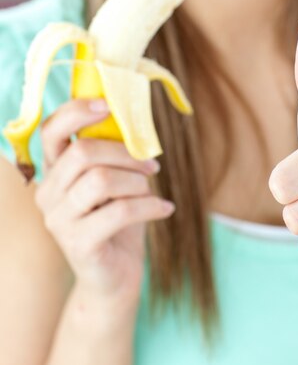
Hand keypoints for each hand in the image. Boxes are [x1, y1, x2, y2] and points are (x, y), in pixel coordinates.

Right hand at [34, 98, 174, 305]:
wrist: (116, 275)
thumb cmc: (118, 218)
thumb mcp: (116, 179)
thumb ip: (114, 152)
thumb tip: (134, 118)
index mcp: (54, 170)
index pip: (51, 130)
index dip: (77, 112)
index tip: (108, 106)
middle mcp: (47, 193)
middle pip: (82, 152)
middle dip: (125, 152)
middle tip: (151, 163)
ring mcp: (58, 220)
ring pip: (101, 180)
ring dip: (137, 180)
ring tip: (151, 188)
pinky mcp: (78, 243)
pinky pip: (120, 211)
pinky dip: (150, 206)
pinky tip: (166, 208)